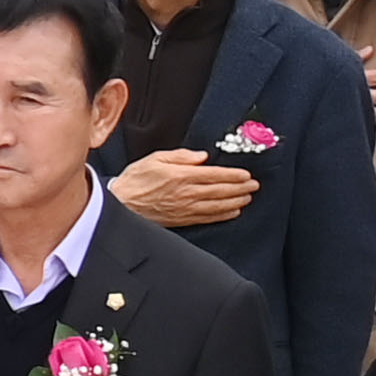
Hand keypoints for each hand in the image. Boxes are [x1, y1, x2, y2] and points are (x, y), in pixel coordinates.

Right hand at [112, 147, 255, 227]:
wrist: (122, 202)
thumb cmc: (136, 180)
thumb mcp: (155, 158)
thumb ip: (180, 156)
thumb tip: (200, 156)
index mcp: (181, 176)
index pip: (215, 175)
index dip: (233, 175)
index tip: (246, 174)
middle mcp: (187, 193)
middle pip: (221, 190)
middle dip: (240, 188)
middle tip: (254, 185)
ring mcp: (186, 208)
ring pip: (218, 205)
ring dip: (236, 201)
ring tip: (248, 197)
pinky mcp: (183, 219)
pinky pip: (208, 217)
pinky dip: (223, 215)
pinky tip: (233, 212)